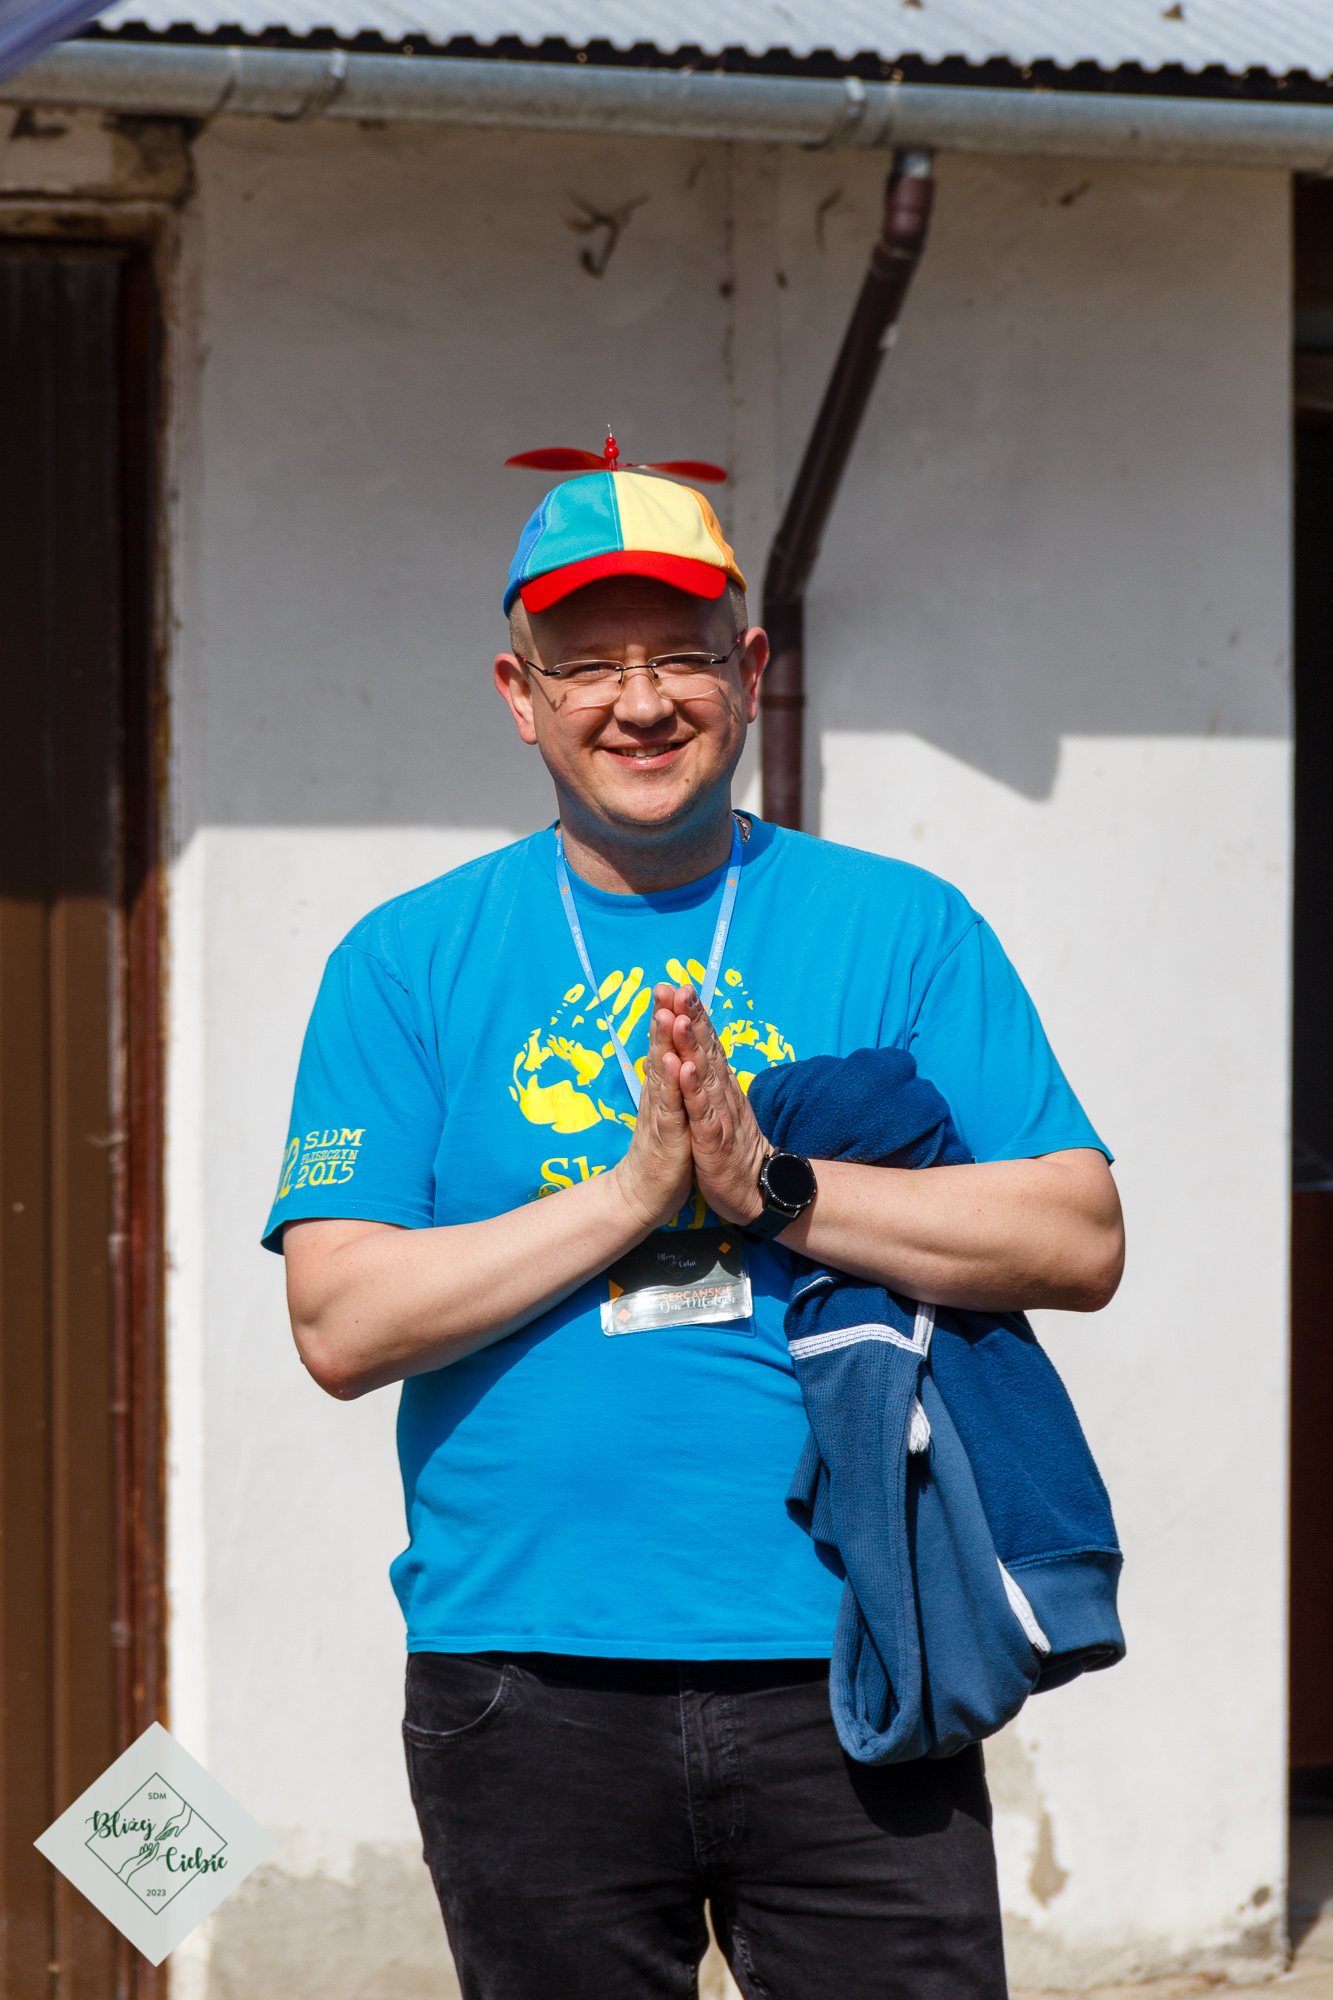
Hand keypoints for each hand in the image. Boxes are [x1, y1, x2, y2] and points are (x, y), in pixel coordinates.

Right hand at [613, 985, 694, 1231]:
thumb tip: (665, 1052)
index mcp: (662, 1088)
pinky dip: (673, 1085)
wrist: (644, 1195)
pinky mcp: (667, 1136)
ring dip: (665, 1043)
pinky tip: (675, 1064)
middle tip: (664, 986)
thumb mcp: (667, 1110)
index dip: (669, 1016)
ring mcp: (661, 1114)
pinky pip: (671, 1107)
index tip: (672, 985)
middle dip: (663, 1017)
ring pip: (662, 1073)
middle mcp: (657, 1095)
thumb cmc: (661, 1152)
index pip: (665, 1046)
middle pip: (659, 1050)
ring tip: (667, 1014)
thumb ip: (666, 1081)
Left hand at [666, 985, 769, 1226]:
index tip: (681, 986)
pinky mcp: (714, 1140)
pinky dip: (693, 1091)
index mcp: (720, 1086)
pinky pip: (703, 1112)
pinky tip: (684, 1071)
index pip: (707, 1044)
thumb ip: (711, 1079)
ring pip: (704, 1076)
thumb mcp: (718, 1108)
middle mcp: (722, 1094)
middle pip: (707, 1050)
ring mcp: (720, 1115)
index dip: (695, 1015)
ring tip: (680, 1018)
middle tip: (680, 987)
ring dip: (692, 1046)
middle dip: (693, 1018)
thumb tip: (700, 1052)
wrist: (753, 1191)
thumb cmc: (730, 1148)